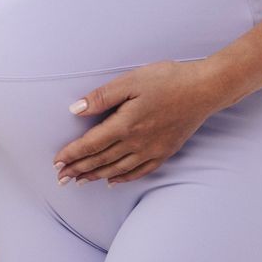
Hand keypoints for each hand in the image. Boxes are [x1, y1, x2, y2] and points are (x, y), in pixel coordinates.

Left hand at [54, 60, 223, 185]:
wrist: (204, 89)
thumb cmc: (167, 80)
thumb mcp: (130, 81)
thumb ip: (101, 97)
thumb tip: (75, 110)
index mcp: (125, 124)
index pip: (90, 144)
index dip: (72, 154)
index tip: (56, 162)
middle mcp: (137, 142)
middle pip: (101, 160)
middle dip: (78, 170)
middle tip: (60, 178)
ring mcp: (152, 150)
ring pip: (118, 169)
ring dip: (96, 176)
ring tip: (79, 181)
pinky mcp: (165, 151)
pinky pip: (140, 171)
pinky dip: (123, 178)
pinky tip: (112, 181)